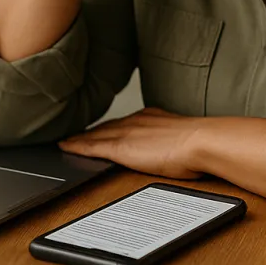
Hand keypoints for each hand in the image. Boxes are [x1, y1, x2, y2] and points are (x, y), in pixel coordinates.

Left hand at [58, 108, 203, 179]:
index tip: (98, 130)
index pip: (123, 123)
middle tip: (73, 135)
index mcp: (150, 117)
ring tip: (66, 141)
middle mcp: (135, 120)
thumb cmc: (200, 142)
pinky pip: (91, 146)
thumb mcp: (184, 137)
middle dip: (90, 131)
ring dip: (80, 137)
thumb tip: (176, 147)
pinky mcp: (119, 147)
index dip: (108, 128)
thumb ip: (173, 139)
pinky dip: (76, 146)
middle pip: (106, 127)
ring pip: (95, 134)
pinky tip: (65, 146)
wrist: (200, 141)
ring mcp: (126, 132)